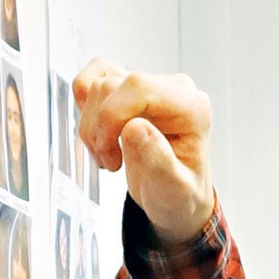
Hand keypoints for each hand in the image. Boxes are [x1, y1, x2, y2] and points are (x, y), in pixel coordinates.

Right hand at [71, 57, 215, 243]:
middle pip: (113, 86)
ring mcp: (150, 87)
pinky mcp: (129, 91)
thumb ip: (159, 161)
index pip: (139, 87)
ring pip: (98, 85)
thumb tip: (135, 127)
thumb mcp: (174, 191)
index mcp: (192, 108)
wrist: (176, 197)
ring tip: (107, 156)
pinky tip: (99, 136)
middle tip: (109, 163)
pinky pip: (92, 81)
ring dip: (91, 126)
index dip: (111, 116)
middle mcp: (173, 90)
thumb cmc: (180, 194)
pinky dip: (85, 110)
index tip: (108, 153)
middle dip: (100, 128)